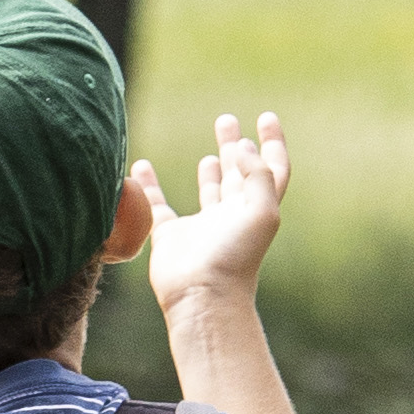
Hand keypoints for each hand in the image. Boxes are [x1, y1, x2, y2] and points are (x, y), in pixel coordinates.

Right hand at [137, 111, 286, 312]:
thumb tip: (243, 147)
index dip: (272, 143)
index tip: (266, 116)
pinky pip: (159, 205)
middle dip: (235, 146)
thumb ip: (257, 174)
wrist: (201, 296)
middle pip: (239, 173)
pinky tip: (142, 166)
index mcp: (257, 208)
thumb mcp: (261, 211)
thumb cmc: (235, 256)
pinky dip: (149, 185)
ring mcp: (203, 227)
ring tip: (208, 153)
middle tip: (226, 120)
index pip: (271, 169)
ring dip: (210, 169)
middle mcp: (232, 215)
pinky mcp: (171, 236)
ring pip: (209, 191)